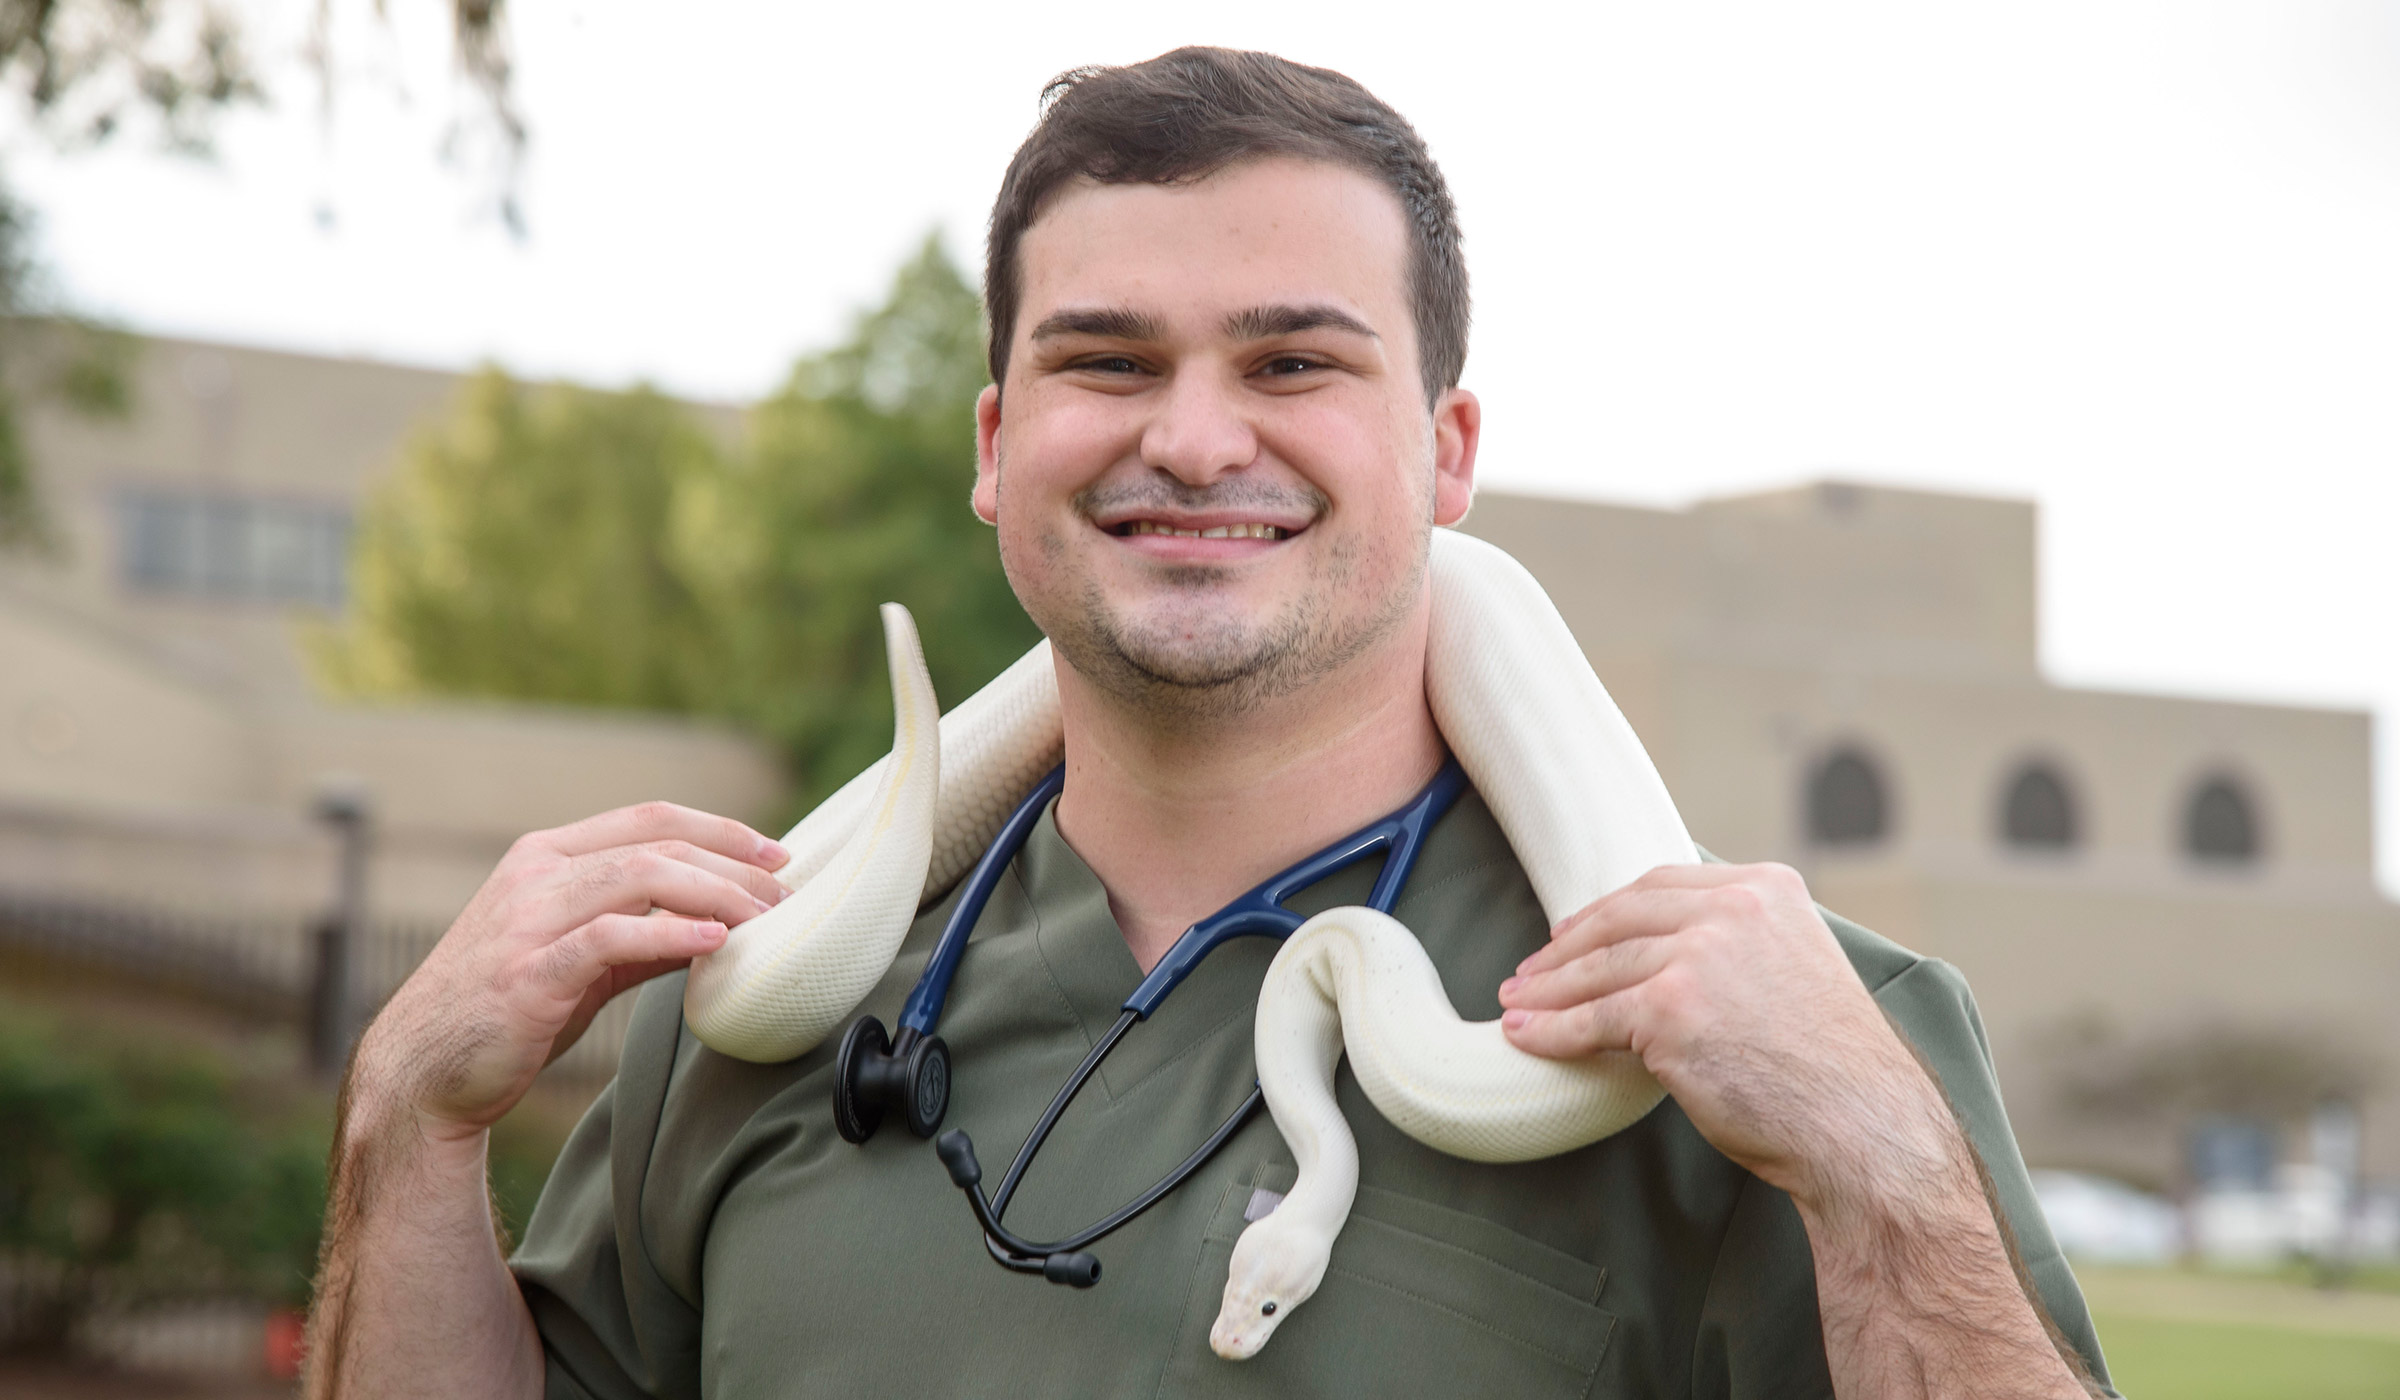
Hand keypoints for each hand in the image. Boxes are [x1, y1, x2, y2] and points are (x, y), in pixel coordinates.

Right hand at [352, 802, 790, 1142]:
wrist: (422, 1072)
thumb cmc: (506, 1011)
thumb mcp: (579, 958)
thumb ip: (640, 933)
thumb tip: (717, 924)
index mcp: (548, 857)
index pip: (649, 818)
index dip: (720, 829)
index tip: (776, 854)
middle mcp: (536, 874)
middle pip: (656, 843)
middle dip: (733, 863)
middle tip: (787, 895)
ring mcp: (528, 919)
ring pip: (641, 877)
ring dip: (715, 894)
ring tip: (764, 919)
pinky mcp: (528, 971)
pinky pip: (610, 938)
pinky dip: (668, 933)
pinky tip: (713, 941)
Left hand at [1496, 862, 1958, 1212]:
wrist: (1861, 1126)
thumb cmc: (1832, 1068)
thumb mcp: (1797, 969)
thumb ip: (1744, 945)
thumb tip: (1671, 951)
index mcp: (1767, 888)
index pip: (1662, 886)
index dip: (1608, 910)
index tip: (1573, 929)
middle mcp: (1733, 908)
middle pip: (1621, 919)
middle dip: (1566, 946)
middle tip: (1530, 969)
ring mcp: (1698, 955)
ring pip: (1600, 968)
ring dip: (1548, 989)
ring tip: (1518, 1002)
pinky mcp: (1669, 1009)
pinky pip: (1591, 1019)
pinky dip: (1550, 1030)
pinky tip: (1525, 1035)